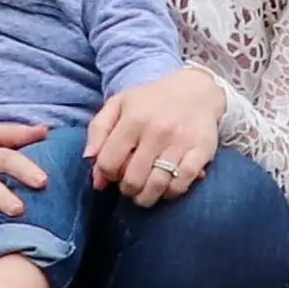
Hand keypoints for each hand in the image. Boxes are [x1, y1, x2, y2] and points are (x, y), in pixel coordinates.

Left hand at [87, 65, 226, 205]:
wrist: (195, 90)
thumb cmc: (152, 101)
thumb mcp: (119, 104)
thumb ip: (98, 129)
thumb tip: (88, 160)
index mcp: (133, 118)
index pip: (108, 162)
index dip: (106, 174)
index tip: (113, 172)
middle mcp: (156, 130)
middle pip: (132, 180)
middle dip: (127, 189)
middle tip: (130, 184)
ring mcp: (179, 142)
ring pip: (156, 187)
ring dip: (146, 197)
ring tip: (144, 192)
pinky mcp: (200, 152)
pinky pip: (181, 185)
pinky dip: (170, 193)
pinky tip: (166, 187)